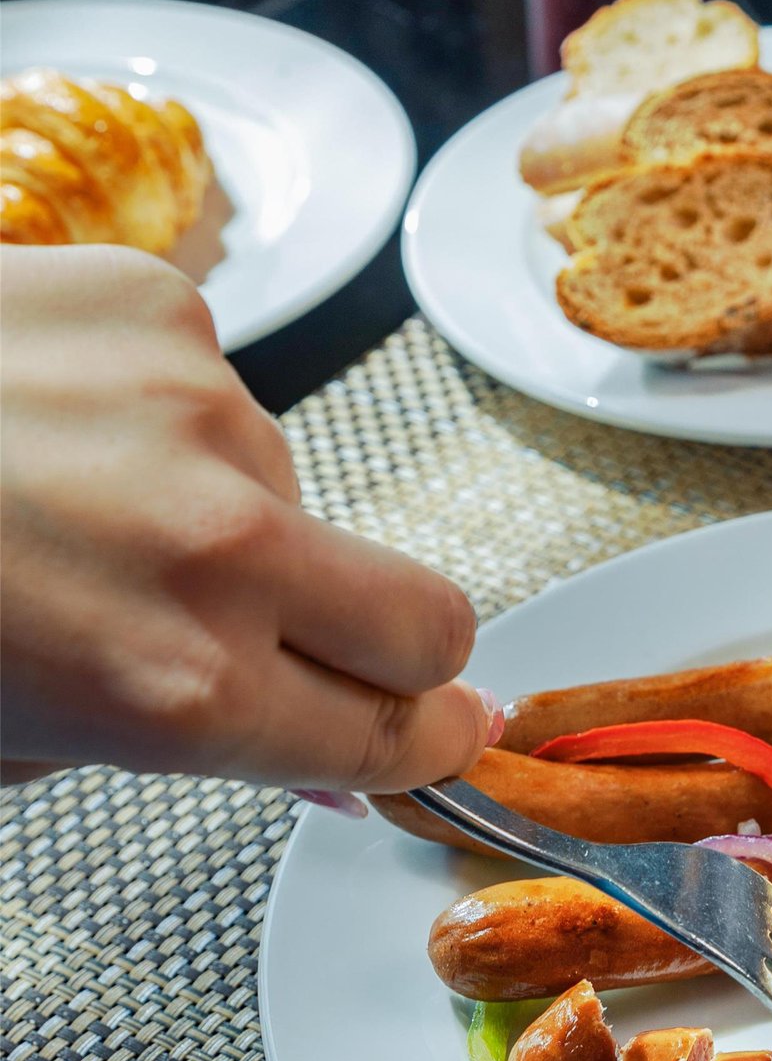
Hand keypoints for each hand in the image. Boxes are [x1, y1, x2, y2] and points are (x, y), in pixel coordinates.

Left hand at [0, 246, 492, 792]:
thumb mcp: (5, 743)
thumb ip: (174, 744)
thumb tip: (315, 755)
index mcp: (179, 691)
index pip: (398, 733)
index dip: (427, 740)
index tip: (439, 729)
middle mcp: (221, 550)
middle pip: (432, 620)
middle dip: (402, 652)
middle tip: (331, 650)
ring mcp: (203, 411)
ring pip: (296, 493)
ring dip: (226, 515)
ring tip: (75, 509)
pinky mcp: (163, 305)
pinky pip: (216, 388)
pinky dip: (156, 418)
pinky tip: (49, 424)